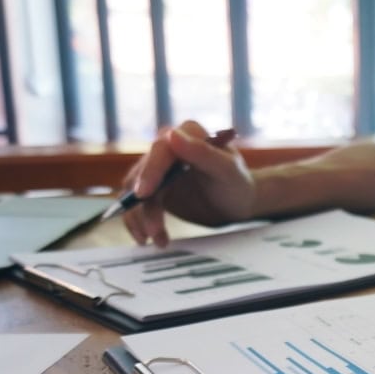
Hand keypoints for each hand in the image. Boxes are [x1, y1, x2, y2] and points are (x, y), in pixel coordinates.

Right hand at [121, 121, 255, 245]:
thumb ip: (203, 152)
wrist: (239, 203)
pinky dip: (138, 222)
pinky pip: (136, 205)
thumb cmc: (238, 183)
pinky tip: (150, 238)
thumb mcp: (227, 170)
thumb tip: (172, 135)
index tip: (144, 194)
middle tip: (153, 230)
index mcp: (187, 134)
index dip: (150, 171)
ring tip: (159, 240)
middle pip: (142, 173)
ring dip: (141, 218)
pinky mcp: (153, 189)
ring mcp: (158, 169)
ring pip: (135, 192)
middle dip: (144, 204)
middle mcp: (168, 147)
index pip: (160, 150)